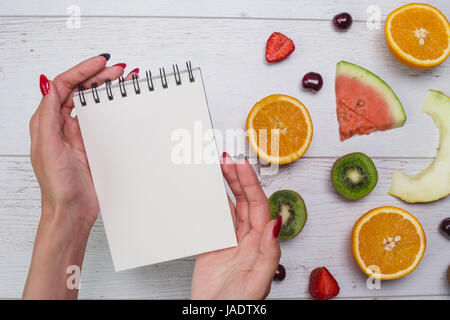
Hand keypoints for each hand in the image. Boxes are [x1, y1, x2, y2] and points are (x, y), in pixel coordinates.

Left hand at [24, 55, 136, 298]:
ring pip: (91, 102)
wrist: (71, 212)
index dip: (82, 71)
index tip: (101, 63)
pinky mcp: (90, 144)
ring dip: (105, 90)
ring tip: (122, 81)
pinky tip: (120, 104)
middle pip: (78, 90)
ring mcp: (77, 134)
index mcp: (47, 122)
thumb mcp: (47, 148)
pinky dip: (111, 108)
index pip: (63, 86)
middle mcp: (60, 125)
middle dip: (97, 76)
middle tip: (118, 69)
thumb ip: (49, 116)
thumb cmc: (57, 186)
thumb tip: (50, 86)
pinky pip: (101, 119)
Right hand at [191, 154, 281, 298]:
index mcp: (261, 244)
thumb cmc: (237, 304)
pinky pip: (214, 219)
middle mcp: (248, 239)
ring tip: (220, 168)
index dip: (250, 184)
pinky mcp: (213, 246)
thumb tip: (276, 223)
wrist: (213, 317)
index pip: (259, 206)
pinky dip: (212, 204)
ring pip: (230, 207)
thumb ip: (269, 253)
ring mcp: (230, 241)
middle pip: (245, 201)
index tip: (242, 166)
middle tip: (228, 160)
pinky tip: (209, 193)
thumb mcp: (258, 281)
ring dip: (226, 187)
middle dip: (238, 179)